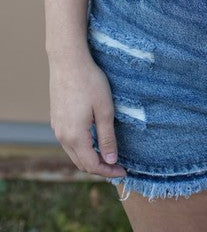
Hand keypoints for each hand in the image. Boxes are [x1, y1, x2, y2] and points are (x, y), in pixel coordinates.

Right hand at [48, 49, 126, 178]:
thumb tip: (110, 160)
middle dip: (99, 167)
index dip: (109, 171)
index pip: (92, 165)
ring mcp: (57, 127)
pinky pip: (68, 141)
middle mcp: (62, 136)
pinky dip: (81, 147)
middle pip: (81, 162)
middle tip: (117, 166)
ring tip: (107, 154)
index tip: (124, 171)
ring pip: (73, 152)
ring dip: (90, 157)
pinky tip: (93, 139)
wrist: (68, 60)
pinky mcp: (56, 118)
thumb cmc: (89, 82)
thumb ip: (107, 137)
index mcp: (75, 136)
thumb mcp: (105, 110)